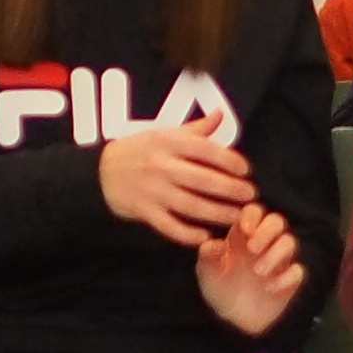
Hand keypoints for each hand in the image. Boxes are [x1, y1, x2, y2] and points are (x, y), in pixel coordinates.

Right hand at [95, 120, 256, 247]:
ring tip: (236, 216)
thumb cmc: (139, 150)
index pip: (205, 150)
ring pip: (190, 205)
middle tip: (250, 196)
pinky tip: (205, 236)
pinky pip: (169, 226)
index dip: (229, 160)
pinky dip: (188, 234)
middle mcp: (161, 166)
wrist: (101, 172)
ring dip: (217, 213)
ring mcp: (152, 191)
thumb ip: (195, 129)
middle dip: (230, 190)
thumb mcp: (164, 133)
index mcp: (168, 142)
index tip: (246, 170)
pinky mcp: (144, 212)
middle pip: (202, 180)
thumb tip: (220, 116)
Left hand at [197, 202, 306, 335]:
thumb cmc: (219, 287)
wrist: (232, 319)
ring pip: (289, 243)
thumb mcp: (207, 272)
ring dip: (276, 254)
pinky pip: (297, 272)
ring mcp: (278, 261)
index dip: (252, 216)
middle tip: (252, 249)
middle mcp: (264, 243)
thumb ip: (208, 256)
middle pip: (276, 221)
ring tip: (258, 272)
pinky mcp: (288, 281)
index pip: (254, 212)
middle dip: (267, 231)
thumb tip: (213, 244)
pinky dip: (286, 278)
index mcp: (243, 235)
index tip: (245, 230)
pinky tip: (270, 288)